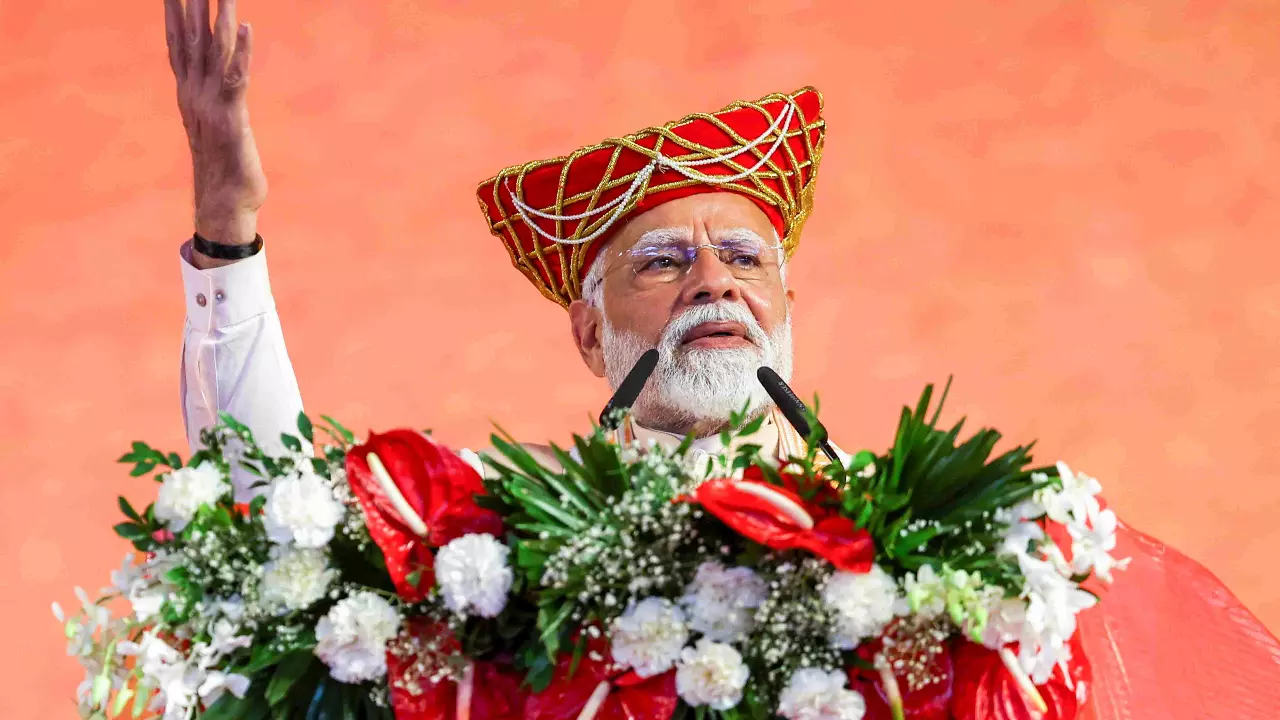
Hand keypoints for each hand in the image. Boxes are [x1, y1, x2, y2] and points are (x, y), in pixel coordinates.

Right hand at [164, 0, 265, 265]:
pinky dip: (241, 52)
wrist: (224, 205)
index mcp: (190, 95)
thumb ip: (215, 108)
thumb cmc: (225, 170)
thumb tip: (219, 93)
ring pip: (213, 52)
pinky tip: (245, 27)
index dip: (175, 17)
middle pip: (193, 41)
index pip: (180, 47)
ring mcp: (211, 106)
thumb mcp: (217, 130)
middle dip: (192, 6)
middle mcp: (195, 95)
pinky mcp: (232, 118)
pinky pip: (236, 78)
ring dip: (218, 18)